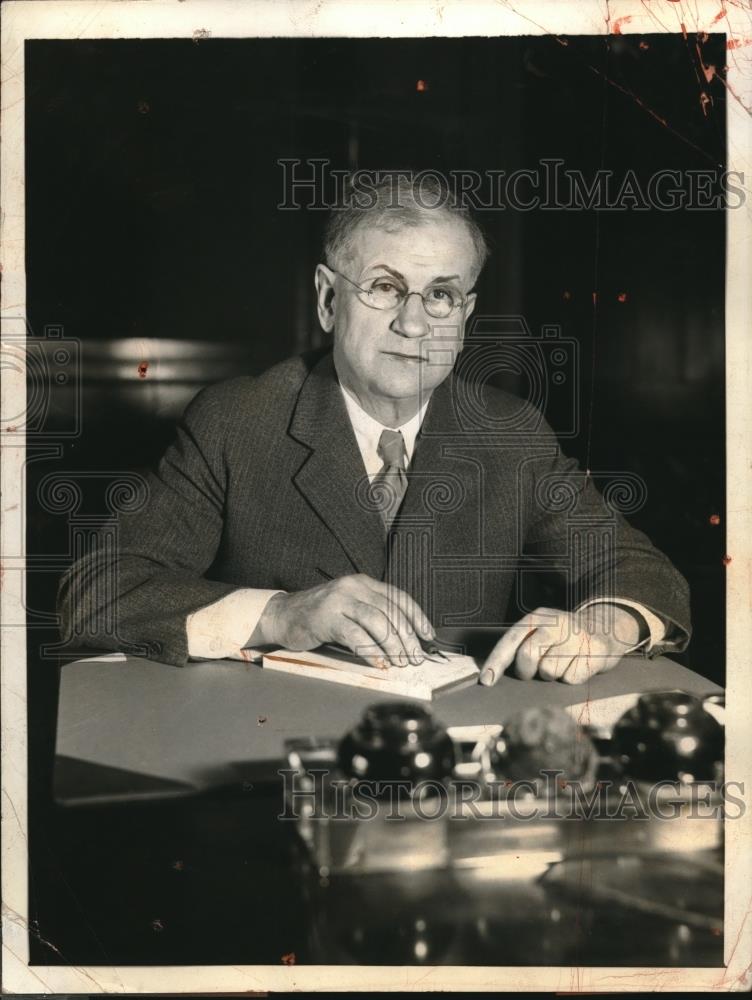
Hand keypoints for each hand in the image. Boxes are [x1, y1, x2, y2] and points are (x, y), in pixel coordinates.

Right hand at [254, 574, 434, 667]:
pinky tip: (378, 663)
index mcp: (363, 583)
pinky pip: (355, 635)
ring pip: (376, 621)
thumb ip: (373, 615)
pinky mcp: (326, 617)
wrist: (283, 615)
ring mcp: (339, 600)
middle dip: (407, 637)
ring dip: (392, 645)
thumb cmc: (320, 616)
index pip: (398, 597)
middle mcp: (353, 587)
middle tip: (415, 657)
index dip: (417, 616)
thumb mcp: (350, 607)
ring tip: (399, 662)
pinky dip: (370, 651)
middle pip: (390, 611)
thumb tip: (405, 638)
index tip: (428, 635)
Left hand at [479, 603, 643, 685]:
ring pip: (549, 671)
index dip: (496, 661)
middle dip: (527, 671)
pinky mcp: (595, 650)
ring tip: (564, 662)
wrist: (606, 627)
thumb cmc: (564, 637)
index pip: (511, 639)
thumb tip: (494, 675)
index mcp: (538, 617)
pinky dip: (572, 678)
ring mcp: (576, 636)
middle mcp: (556, 623)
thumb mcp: (541, 630)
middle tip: (536, 670)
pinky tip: (579, 665)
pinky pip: (571, 679)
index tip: (486, 681)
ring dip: (554, 674)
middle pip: (527, 656)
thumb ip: (521, 645)